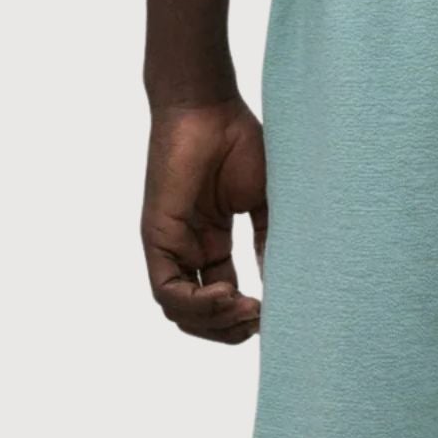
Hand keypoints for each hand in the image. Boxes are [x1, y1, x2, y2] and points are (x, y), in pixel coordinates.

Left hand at [141, 99, 267, 344]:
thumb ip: (268, 240)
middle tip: (260, 323)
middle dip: (229, 329)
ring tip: (247, 311)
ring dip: (215, 322)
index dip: (245, 314)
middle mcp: (188, 248)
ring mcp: (170, 245)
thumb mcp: (262, 200)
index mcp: (212, 240)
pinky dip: (196, 304)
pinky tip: (227, 295)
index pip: (222, 295)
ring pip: (180, 311)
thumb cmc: (238, 142)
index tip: (275, 314)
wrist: (210, 108)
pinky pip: (167, 290)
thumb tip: (279, 283)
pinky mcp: (157, 238)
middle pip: (199, 314)